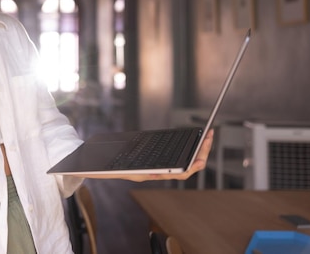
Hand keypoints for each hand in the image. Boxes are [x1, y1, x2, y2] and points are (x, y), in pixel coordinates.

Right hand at [75, 129, 214, 181]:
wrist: (99, 168)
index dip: (193, 166)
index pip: (180, 174)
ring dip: (196, 149)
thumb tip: (155, 172)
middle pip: (188, 165)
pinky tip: (189, 140)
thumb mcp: (121, 165)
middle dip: (201, 152)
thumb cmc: (109, 167)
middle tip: (210, 135)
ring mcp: (158, 166)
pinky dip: (185, 148)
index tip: (202, 158)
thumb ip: (137, 169)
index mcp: (152, 175)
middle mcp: (158, 172)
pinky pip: (175, 156)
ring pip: (184, 160)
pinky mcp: (156, 160)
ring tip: (205, 136)